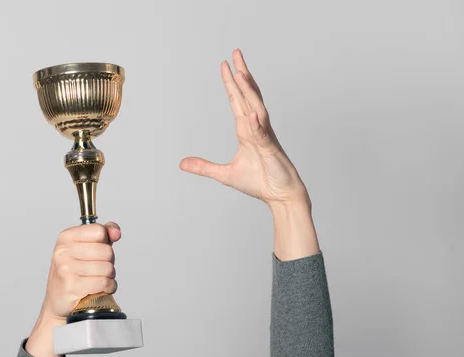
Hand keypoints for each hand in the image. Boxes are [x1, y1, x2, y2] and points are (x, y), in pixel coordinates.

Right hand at [26, 222, 120, 356]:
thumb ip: (104, 233)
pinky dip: (109, 287)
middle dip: (109, 261)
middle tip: (99, 268)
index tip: (98, 249)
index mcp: (66, 237)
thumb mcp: (87, 246)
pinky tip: (101, 288)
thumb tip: (116, 232)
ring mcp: (65, 269)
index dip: (105, 241)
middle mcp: (63, 251)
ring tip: (98, 278)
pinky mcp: (71, 287)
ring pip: (107, 268)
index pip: (99, 231)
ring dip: (109, 276)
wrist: (59, 300)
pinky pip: (103, 283)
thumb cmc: (75, 271)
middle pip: (106, 251)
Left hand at [180, 49, 308, 207]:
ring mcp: (265, 137)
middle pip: (248, 96)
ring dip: (249, 91)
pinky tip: (251, 114)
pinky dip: (256, 124)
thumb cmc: (260, 181)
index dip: (231, 84)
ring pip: (256, 108)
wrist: (281, 196)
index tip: (226, 65)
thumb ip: (204, 167)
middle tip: (235, 53)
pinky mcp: (271, 150)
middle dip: (241, 74)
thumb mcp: (224, 174)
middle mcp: (257, 128)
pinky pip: (262, 134)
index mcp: (247, 130)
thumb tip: (182, 163)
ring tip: (240, 73)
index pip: (237, 101)